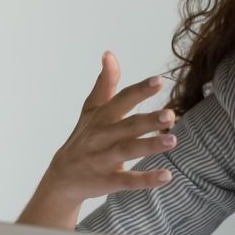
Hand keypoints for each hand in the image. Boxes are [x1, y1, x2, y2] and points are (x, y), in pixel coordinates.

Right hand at [38, 51, 178, 205]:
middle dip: (148, 120)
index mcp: (102, 117)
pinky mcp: (107, 181)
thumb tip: (109, 53)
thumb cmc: (83, 137)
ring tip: (173, 140)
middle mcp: (102, 137)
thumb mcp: (91, 110)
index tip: (159, 80)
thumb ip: (105, 83)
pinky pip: (128, 181)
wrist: (61, 178)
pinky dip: (146, 179)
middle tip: (171, 114)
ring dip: (150, 146)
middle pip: (127, 126)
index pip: (122, 100)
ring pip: (127, 151)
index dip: (139, 90)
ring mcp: (104, 160)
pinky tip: (167, 176)